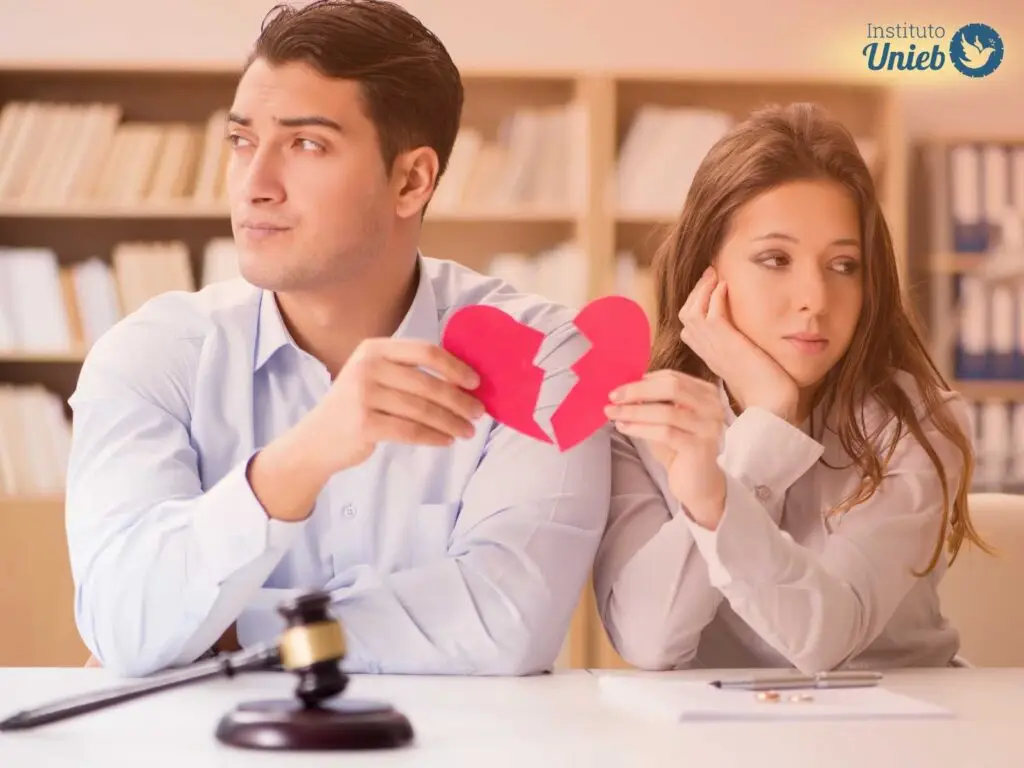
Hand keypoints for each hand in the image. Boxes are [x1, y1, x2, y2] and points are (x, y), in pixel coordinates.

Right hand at [306, 338, 483, 473]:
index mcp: (374, 349)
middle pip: (428, 383)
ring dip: (451, 422)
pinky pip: (410, 431)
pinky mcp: (364, 424)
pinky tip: (446, 441)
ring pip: (422, 410)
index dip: (455, 366)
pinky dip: (433, 437)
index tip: (475, 382)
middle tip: (478, 413)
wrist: (317, 439)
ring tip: (467, 431)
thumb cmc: (357, 406)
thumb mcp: (375, 376)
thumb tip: (462, 382)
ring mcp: (363, 395)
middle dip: (459, 400)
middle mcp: (367, 367)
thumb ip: (409, 372)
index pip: (425, 351)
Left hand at [606, 370, 726, 527]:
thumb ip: (654, 404)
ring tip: (612, 414)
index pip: (673, 377)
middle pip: (672, 388)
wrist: (699, 485)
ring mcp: (708, 426)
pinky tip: (623, 428)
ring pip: (666, 411)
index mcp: (706, 394)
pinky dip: (640, 428)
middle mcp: (712, 407)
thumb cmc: (680, 450)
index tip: (621, 389)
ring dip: (634, 411)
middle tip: (613, 397)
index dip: (644, 381)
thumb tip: (625, 391)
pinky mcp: (700, 447)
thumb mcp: (666, 420)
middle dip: (638, 391)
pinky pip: (665, 432)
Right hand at [680, 267, 798, 423]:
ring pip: (692, 311)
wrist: (773, 405)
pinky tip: (727, 285)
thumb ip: (744, 348)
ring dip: (703, 289)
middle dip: (696, 292)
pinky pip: (710, 313)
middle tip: (711, 274)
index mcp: (711, 357)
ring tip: (716, 274)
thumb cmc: (769, 390)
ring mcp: (714, 348)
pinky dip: (715, 295)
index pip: (689, 327)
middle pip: (685, 315)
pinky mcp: (726, 344)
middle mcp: (708, 351)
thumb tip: (750, 334)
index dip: (696, 305)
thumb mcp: (751, 364)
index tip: (712, 289)